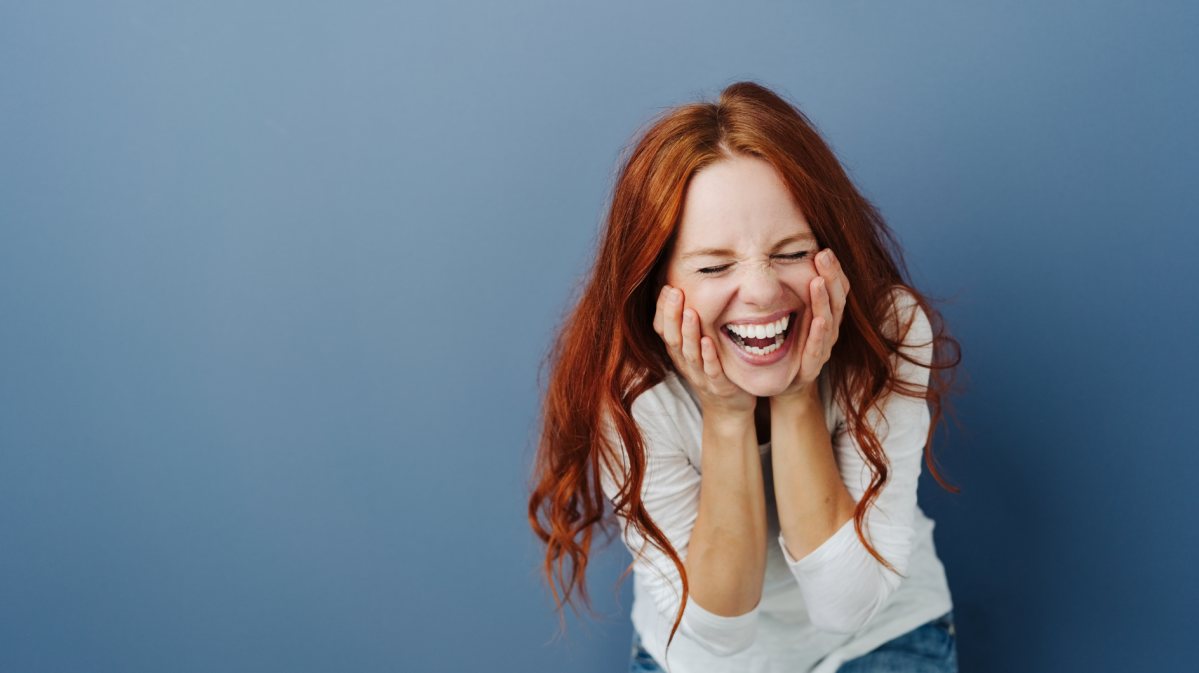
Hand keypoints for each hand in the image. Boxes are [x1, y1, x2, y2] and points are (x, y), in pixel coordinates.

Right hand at [653, 285, 756, 416]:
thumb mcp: (696, 347)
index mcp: (678, 352)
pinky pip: (712, 371)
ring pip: (690, 354)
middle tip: (675, 291)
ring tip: (690, 312)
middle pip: (673, 338)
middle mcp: (685, 363)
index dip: (663, 310)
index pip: (663, 329)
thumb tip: (683, 290)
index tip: (667, 287)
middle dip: (672, 314)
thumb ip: (689, 325)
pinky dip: (709, 356)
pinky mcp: (719, 387)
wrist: (728, 408)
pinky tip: (709, 341)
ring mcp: (701, 376)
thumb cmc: (713, 370)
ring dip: (689, 333)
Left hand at [777, 249, 849, 400]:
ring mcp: (822, 348)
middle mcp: (828, 330)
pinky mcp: (811, 367)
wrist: (783, 384)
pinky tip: (818, 320)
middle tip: (823, 255)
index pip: (837, 288)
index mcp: (825, 314)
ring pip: (829, 321)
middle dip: (831, 276)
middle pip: (836, 299)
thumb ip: (791, 289)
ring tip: (819, 282)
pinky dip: (818, 335)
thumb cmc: (788, 343)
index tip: (824, 249)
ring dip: (824, 301)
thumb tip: (781, 255)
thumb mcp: (791, 313)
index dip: (833, 269)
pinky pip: (817, 349)